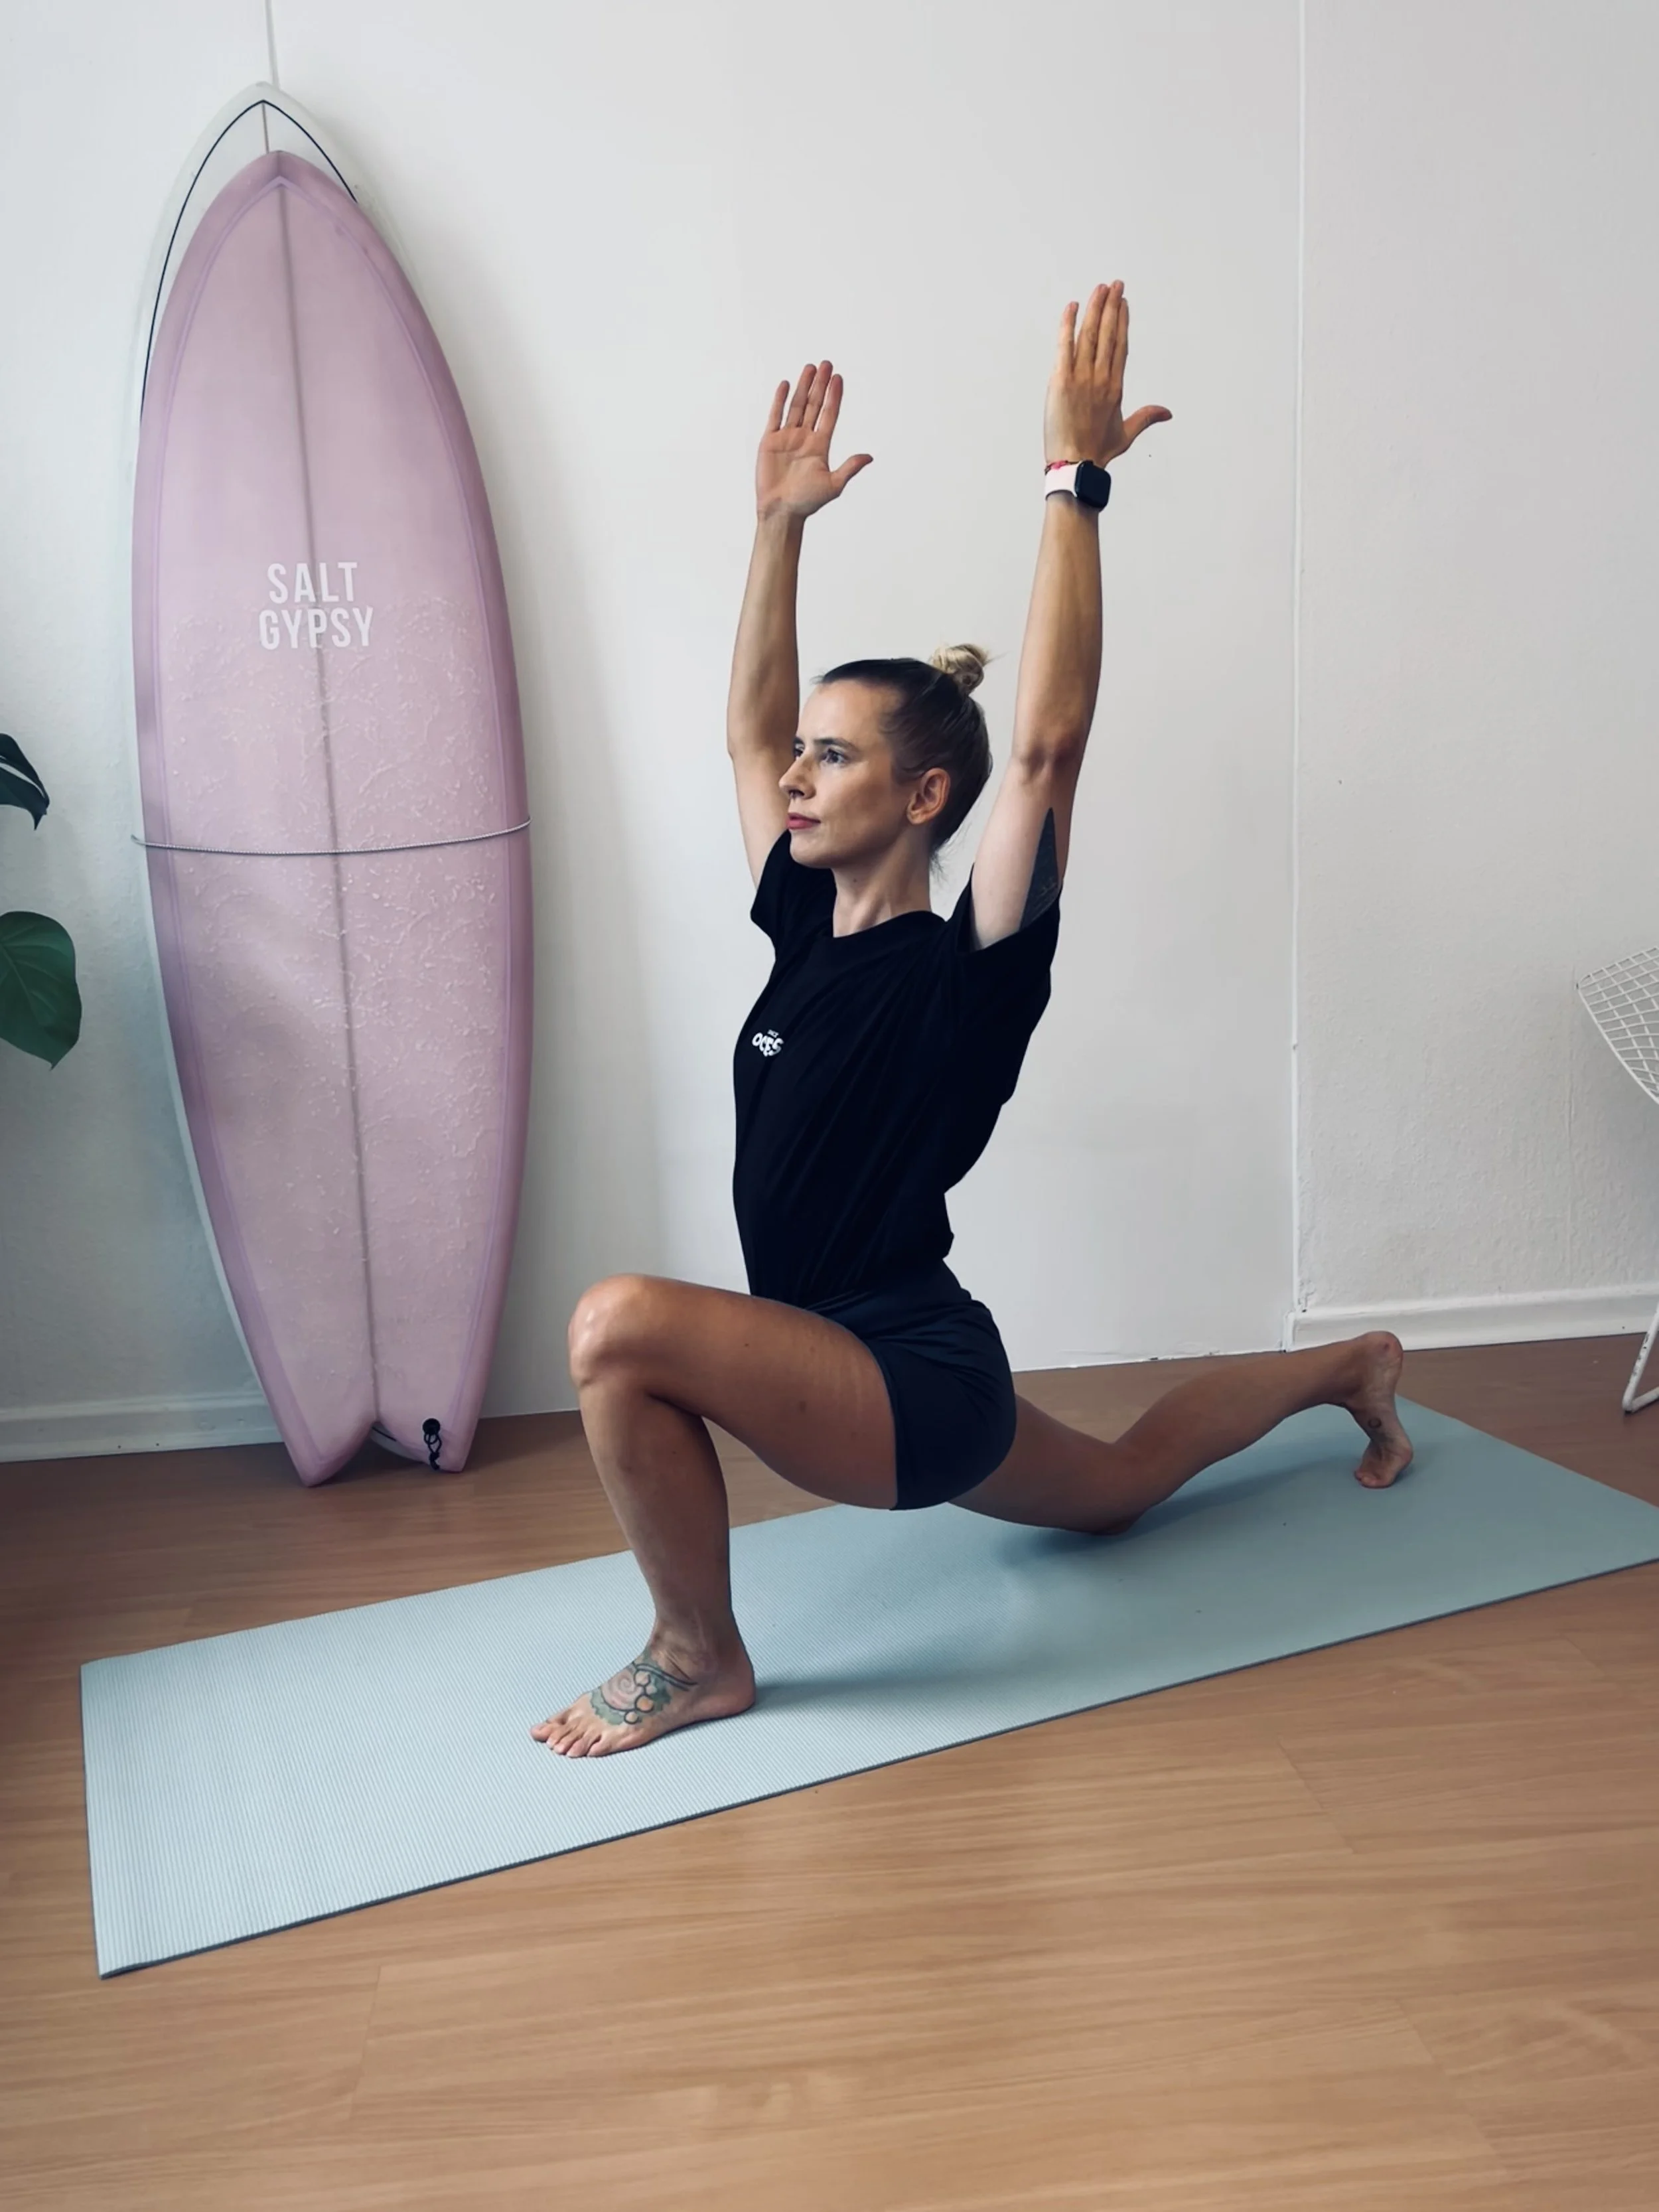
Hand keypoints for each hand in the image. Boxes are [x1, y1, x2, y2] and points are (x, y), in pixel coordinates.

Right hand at [755, 361, 872, 519]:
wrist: (780, 512)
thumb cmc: (807, 502)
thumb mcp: (833, 485)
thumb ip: (849, 468)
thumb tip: (869, 456)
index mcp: (820, 446)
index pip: (829, 415)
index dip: (834, 397)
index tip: (838, 378)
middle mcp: (804, 438)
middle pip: (814, 405)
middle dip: (820, 385)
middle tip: (826, 364)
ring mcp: (787, 438)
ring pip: (797, 406)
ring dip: (803, 387)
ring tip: (809, 368)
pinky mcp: (770, 441)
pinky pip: (775, 416)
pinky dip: (780, 400)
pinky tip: (786, 385)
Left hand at [1045, 282, 1170, 467]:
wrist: (1076, 465)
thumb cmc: (1097, 452)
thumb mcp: (1125, 434)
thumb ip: (1146, 418)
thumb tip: (1167, 413)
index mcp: (1115, 387)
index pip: (1120, 346)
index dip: (1122, 322)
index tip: (1123, 304)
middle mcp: (1101, 378)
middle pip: (1108, 334)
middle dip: (1111, 306)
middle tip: (1114, 284)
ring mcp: (1081, 378)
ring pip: (1090, 335)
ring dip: (1095, 308)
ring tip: (1099, 288)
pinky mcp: (1061, 381)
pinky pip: (1065, 346)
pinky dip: (1067, 325)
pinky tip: (1072, 307)